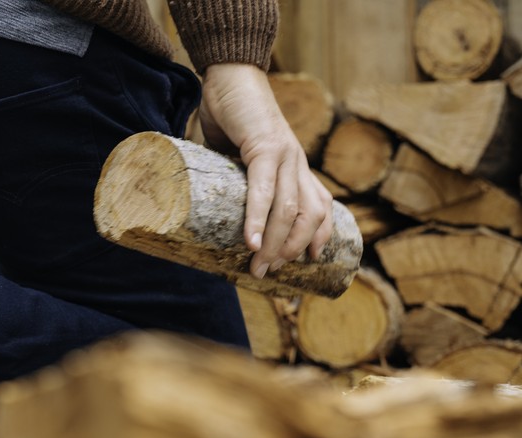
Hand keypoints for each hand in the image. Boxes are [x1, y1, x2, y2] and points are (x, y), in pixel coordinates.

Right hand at [198, 64, 333, 278]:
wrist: (230, 74)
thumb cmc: (229, 117)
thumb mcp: (236, 157)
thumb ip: (232, 181)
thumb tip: (205, 209)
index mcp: (295, 167)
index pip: (320, 209)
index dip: (317, 239)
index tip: (303, 265)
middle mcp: (298, 163)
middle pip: (308, 217)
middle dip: (289, 251)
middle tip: (267, 274)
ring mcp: (287, 155)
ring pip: (290, 210)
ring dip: (274, 243)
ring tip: (257, 265)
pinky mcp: (266, 146)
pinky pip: (264, 191)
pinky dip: (256, 219)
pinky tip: (249, 241)